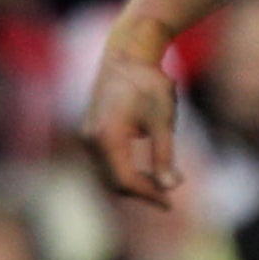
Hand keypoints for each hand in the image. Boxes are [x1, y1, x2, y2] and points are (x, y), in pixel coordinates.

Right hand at [81, 44, 182, 208]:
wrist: (127, 55)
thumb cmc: (149, 85)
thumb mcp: (163, 121)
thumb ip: (165, 155)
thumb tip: (171, 186)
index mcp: (106, 137)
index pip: (125, 180)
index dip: (148, 195)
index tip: (169, 203)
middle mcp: (90, 139)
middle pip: (113, 181)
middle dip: (141, 191)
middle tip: (167, 198)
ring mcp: (87, 135)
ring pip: (107, 173)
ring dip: (132, 183)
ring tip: (160, 186)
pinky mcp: (90, 131)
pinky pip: (105, 161)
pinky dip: (124, 171)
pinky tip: (146, 171)